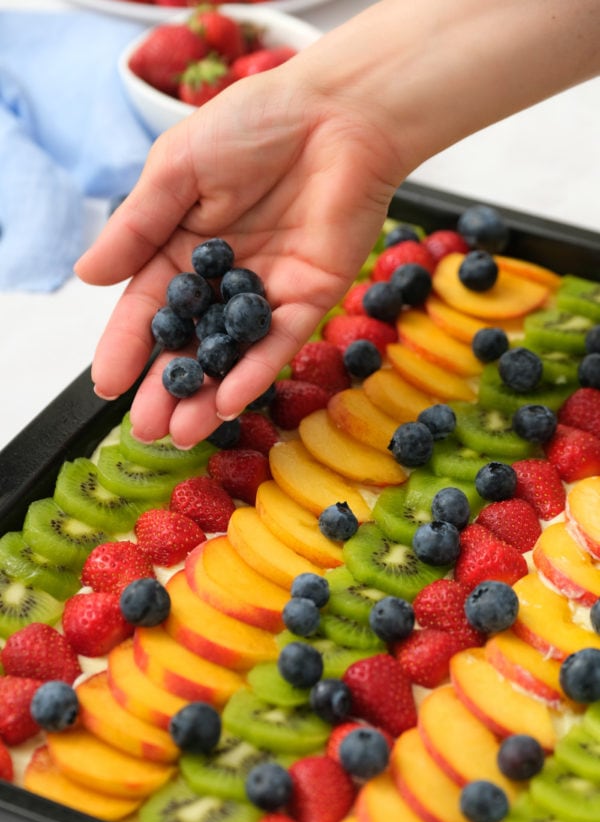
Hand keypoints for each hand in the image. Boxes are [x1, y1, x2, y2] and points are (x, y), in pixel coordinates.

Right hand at [75, 63, 400, 447]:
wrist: (338, 112)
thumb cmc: (254, 123)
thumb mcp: (177, 169)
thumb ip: (137, 226)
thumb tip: (88, 275)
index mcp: (184, 245)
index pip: (149, 306)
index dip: (127, 345)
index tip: (106, 383)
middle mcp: (224, 276)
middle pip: (190, 341)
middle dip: (167, 385)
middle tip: (147, 428)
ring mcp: (267, 290)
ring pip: (233, 352)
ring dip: (209, 392)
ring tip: (182, 432)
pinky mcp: (311, 296)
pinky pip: (280, 341)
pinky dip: (256, 370)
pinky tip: (230, 400)